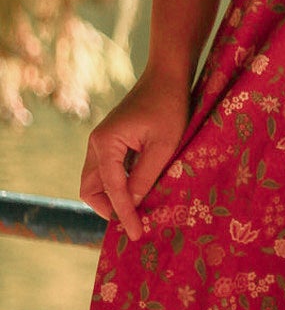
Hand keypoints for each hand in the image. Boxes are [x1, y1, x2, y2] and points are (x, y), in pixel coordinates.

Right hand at [79, 63, 191, 241]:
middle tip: (134, 222)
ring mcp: (102, 142)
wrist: (166, 76)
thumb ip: (146, 176)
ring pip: (96, 181)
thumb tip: (134, 204)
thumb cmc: (169, 106)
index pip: (111, 189)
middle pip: (90, 188)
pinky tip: (139, 191)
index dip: (124, 213)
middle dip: (108, 208)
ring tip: (138, 211)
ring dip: (112, 198)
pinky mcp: (111, 141)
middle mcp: (96, 144)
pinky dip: (118, 185)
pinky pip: (107, 171)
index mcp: (106, 143)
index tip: (136, 233)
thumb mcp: (164, 146)